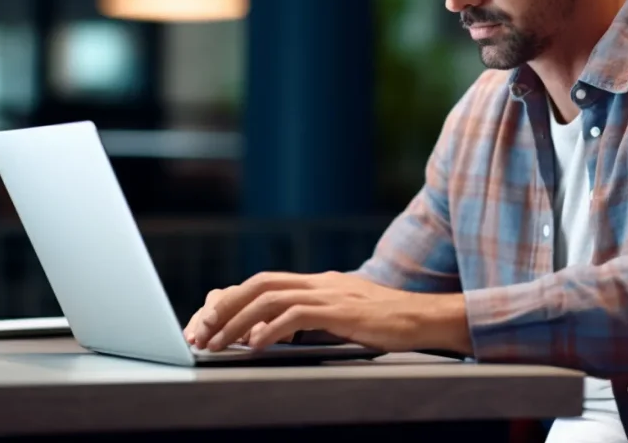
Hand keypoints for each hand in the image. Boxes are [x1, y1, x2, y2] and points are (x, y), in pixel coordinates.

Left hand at [182, 271, 470, 354]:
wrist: (425, 318)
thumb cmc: (388, 322)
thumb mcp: (343, 316)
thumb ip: (310, 319)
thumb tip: (269, 332)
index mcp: (318, 282)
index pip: (264, 283)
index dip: (232, 300)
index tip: (209, 323)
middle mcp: (320, 282)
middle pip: (259, 284)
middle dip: (225, 308)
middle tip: (202, 333)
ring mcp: (330, 293)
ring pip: (270, 297)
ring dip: (239, 321)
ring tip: (219, 344)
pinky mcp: (341, 310)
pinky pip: (297, 315)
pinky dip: (271, 329)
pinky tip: (257, 346)